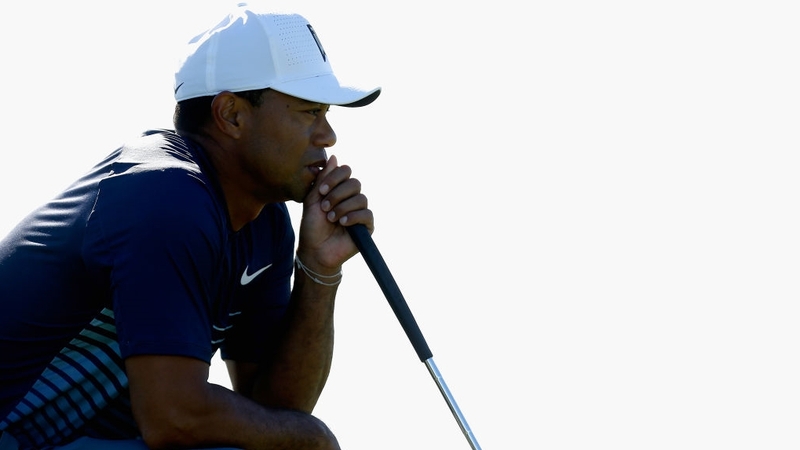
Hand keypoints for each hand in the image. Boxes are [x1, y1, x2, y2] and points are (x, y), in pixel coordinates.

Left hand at [297, 155, 373, 272]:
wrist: (315, 250)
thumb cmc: (312, 226)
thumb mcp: (313, 200)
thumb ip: (323, 179)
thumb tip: (334, 157)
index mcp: (339, 189)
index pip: (346, 171)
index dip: (335, 177)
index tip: (321, 190)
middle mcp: (352, 198)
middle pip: (355, 183)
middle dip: (338, 193)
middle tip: (324, 206)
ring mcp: (360, 212)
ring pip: (361, 198)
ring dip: (343, 207)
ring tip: (331, 218)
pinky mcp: (367, 226)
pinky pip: (366, 214)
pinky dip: (353, 217)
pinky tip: (342, 223)